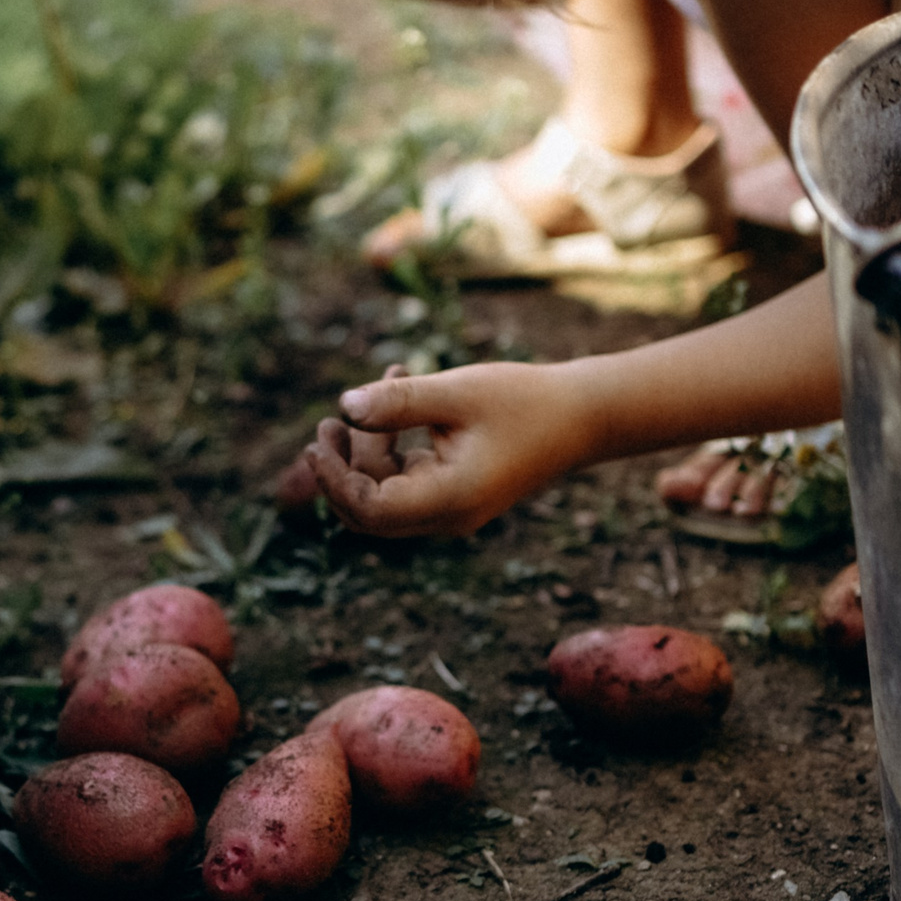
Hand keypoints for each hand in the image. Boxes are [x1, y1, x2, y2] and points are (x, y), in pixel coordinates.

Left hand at [303, 361, 598, 538]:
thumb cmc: (525, 400)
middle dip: (342, 468)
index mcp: (450, 500)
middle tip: (326, 423)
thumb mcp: (457, 391)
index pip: (370, 510)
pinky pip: (405, 480)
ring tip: (378, 384)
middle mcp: (448, 516)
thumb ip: (399, 402)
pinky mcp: (454, 493)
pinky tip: (398, 390)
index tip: (318, 441)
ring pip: (385, 493)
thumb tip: (344, 406)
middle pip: (369, 511)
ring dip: (368, 447)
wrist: (582, 416)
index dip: (334, 481)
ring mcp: (451, 509)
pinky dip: (393, 444)